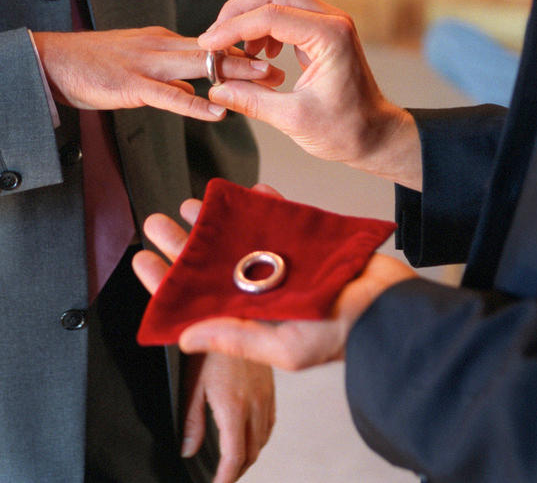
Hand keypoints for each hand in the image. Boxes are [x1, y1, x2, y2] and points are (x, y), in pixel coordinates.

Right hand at [32, 27, 283, 120]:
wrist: (48, 62)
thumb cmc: (90, 68)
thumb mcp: (136, 66)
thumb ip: (168, 78)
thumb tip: (196, 90)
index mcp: (163, 41)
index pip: (210, 43)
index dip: (241, 50)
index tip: (269, 57)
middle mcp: (160, 45)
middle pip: (214, 49)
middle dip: (250, 57)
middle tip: (282, 67)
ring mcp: (146, 63)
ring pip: (198, 65)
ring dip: (234, 73)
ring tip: (266, 82)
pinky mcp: (131, 83)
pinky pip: (169, 94)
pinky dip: (196, 103)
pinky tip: (219, 110)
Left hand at [132, 185, 416, 370]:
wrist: (394, 309)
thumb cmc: (342, 336)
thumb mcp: (284, 347)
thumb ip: (235, 339)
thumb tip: (184, 337)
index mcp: (251, 317)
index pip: (198, 298)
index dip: (168, 281)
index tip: (142, 259)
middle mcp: (263, 289)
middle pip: (212, 263)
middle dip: (183, 242)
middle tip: (157, 221)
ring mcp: (285, 263)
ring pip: (239, 237)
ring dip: (216, 220)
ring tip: (190, 202)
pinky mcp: (308, 241)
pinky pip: (279, 217)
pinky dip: (262, 202)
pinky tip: (244, 190)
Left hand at [181, 352, 274, 482]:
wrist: (238, 316)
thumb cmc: (209, 347)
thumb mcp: (192, 384)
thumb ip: (191, 421)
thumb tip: (188, 449)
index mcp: (233, 407)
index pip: (234, 457)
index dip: (226, 478)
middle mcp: (254, 406)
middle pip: (251, 453)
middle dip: (237, 471)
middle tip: (222, 478)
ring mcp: (266, 397)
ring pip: (263, 440)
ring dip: (249, 456)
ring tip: (233, 463)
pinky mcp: (270, 389)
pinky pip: (270, 423)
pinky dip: (260, 437)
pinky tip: (250, 436)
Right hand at [198, 0, 421, 187]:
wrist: (376, 136)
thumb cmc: (346, 130)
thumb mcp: (293, 120)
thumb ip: (252, 100)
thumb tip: (217, 88)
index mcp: (329, 36)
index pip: (270, 15)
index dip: (233, 28)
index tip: (208, 45)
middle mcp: (332, 20)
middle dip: (238, 11)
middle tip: (215, 38)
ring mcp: (329, 23)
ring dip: (250, 17)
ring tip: (234, 49)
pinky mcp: (323, 32)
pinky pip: (287, 14)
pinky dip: (264, 27)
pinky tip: (257, 53)